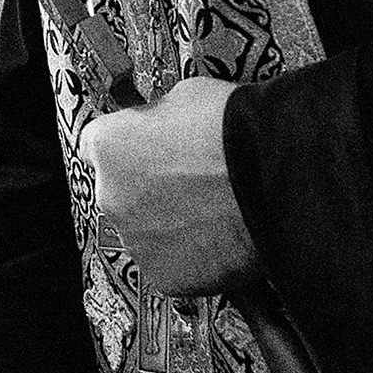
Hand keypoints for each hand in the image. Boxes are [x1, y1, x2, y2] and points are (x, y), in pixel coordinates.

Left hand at [80, 75, 258, 297]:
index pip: (100, 148)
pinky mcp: (165, 276)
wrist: (273, 176)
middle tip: (193, 186)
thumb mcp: (184, 97)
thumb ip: (159, 119)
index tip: (149, 152)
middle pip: (123, 196)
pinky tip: (221, 239)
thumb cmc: (233, 128)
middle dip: (152, 192)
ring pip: (148, 234)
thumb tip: (164, 128)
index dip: (129, 149)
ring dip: (171, 227)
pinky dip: (194, 258)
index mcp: (106, 145)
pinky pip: (174, 267)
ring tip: (214, 214)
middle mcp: (110, 196)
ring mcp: (136, 240)